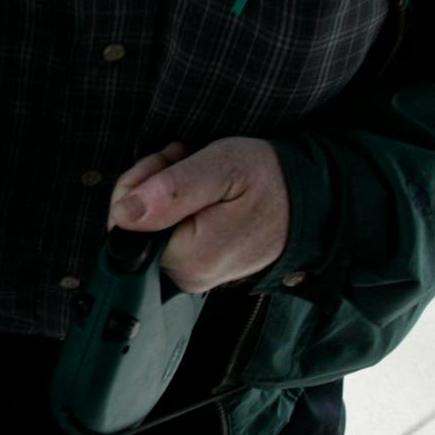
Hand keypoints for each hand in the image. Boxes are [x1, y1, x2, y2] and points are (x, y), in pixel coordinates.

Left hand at [108, 137, 289, 294]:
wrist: (311, 203)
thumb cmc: (270, 181)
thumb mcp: (223, 168)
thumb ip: (173, 190)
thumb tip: (124, 214)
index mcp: (186, 258)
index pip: (124, 223)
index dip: (138, 184)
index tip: (167, 161)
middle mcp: (184, 276)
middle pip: (133, 225)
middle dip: (149, 183)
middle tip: (179, 158)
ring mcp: (191, 273)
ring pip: (148, 226)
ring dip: (162, 188)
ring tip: (191, 165)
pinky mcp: (197, 264)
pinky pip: (168, 232)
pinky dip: (176, 202)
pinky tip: (198, 185)